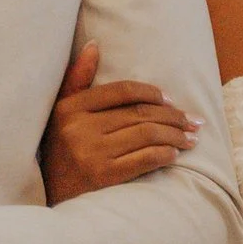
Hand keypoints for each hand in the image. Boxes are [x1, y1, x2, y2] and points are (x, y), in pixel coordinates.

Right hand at [41, 41, 195, 205]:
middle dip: (173, 116)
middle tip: (192, 120)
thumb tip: (94, 45)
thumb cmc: (61, 152)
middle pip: (139, 113)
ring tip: (191, 138)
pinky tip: (175, 154)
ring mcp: (92, 153)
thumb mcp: (61, 112)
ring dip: (176, 135)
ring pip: (147, 134)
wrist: (50, 198)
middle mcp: (80, 128)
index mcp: (70, 108)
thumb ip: (77, 79)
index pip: (122, 90)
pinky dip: (165, 154)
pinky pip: (145, 159)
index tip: (170, 100)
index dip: (152, 93)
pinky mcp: (104, 177)